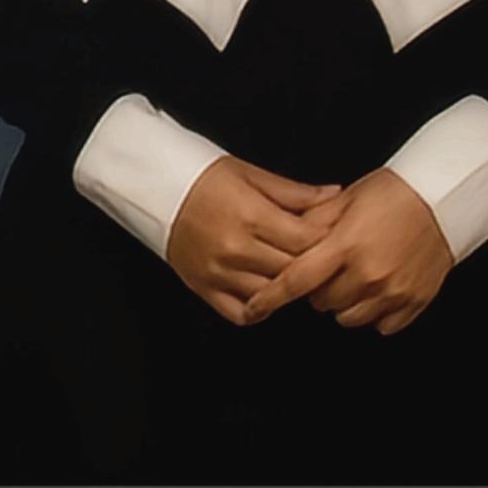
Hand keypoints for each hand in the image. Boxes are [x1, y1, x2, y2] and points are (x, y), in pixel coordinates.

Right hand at [163, 154, 342, 322]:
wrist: (153, 186)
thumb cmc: (202, 176)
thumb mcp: (251, 174)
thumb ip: (295, 193)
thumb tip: (333, 195)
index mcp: (251, 215)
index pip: (305, 241)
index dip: (326, 239)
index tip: (333, 235)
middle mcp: (235, 248)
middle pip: (292, 269)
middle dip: (311, 263)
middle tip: (320, 255)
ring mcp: (219, 273)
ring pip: (270, 295)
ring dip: (286, 287)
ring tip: (293, 272)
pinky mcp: (204, 289)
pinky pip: (241, 314)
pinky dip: (259, 309)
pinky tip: (266, 292)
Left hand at [252, 165, 453, 334]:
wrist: (443, 197)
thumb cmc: (394, 192)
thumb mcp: (348, 198)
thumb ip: (313, 221)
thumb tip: (284, 238)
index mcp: (346, 245)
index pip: (296, 280)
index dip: (270, 297)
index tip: (254, 308)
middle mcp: (368, 273)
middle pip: (321, 303)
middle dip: (319, 288)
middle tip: (331, 266)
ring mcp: (392, 292)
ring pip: (348, 318)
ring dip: (345, 302)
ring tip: (356, 276)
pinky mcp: (413, 303)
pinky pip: (381, 324)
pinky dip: (375, 311)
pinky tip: (379, 288)